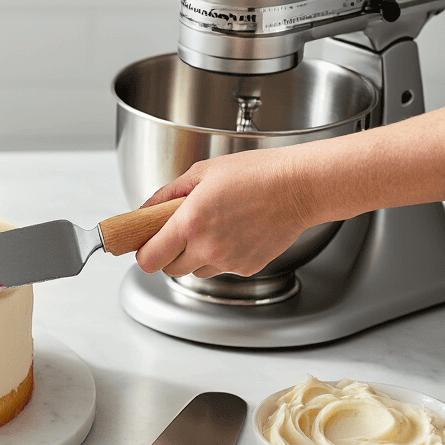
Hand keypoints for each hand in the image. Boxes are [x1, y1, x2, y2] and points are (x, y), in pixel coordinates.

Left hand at [134, 149, 317, 278]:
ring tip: (214, 227)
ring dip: (196, 256)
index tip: (146, 244)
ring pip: (196, 271)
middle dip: (168, 254)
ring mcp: (228, 261)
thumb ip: (166, 195)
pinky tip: (235, 232)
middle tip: (178, 233)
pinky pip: (222, 269)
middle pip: (169, 270)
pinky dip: (222, 256)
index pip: (149, 260)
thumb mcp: (201, 173)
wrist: (299, 187)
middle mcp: (207, 248)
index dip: (144, 253)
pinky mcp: (246, 268)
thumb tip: (144, 210)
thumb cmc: (255, 174)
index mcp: (190, 223)